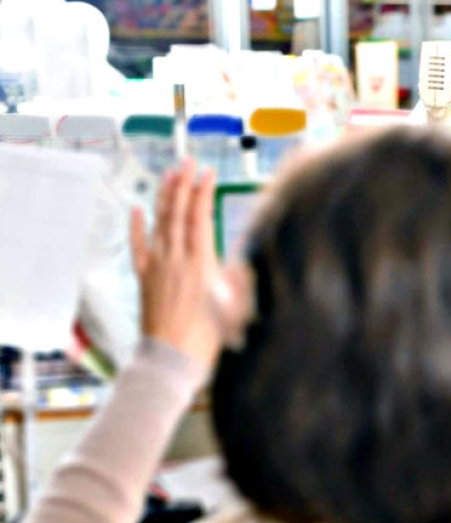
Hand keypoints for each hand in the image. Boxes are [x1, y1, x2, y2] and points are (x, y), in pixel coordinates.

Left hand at [130, 160, 223, 367]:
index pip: (200, 217)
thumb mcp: (237, 306)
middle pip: (178, 212)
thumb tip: (241, 256)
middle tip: (188, 162)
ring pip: (159, 223)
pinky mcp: (145, 278)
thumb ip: (240, 277)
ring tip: (169, 174)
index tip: (208, 173)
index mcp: (201, 264)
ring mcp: (158, 267)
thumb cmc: (209, 339)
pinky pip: (138, 246)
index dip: (203, 192)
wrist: (172, 360)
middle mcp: (176, 260)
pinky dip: (137, 225)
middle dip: (183, 184)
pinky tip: (137, 208)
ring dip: (164, 196)